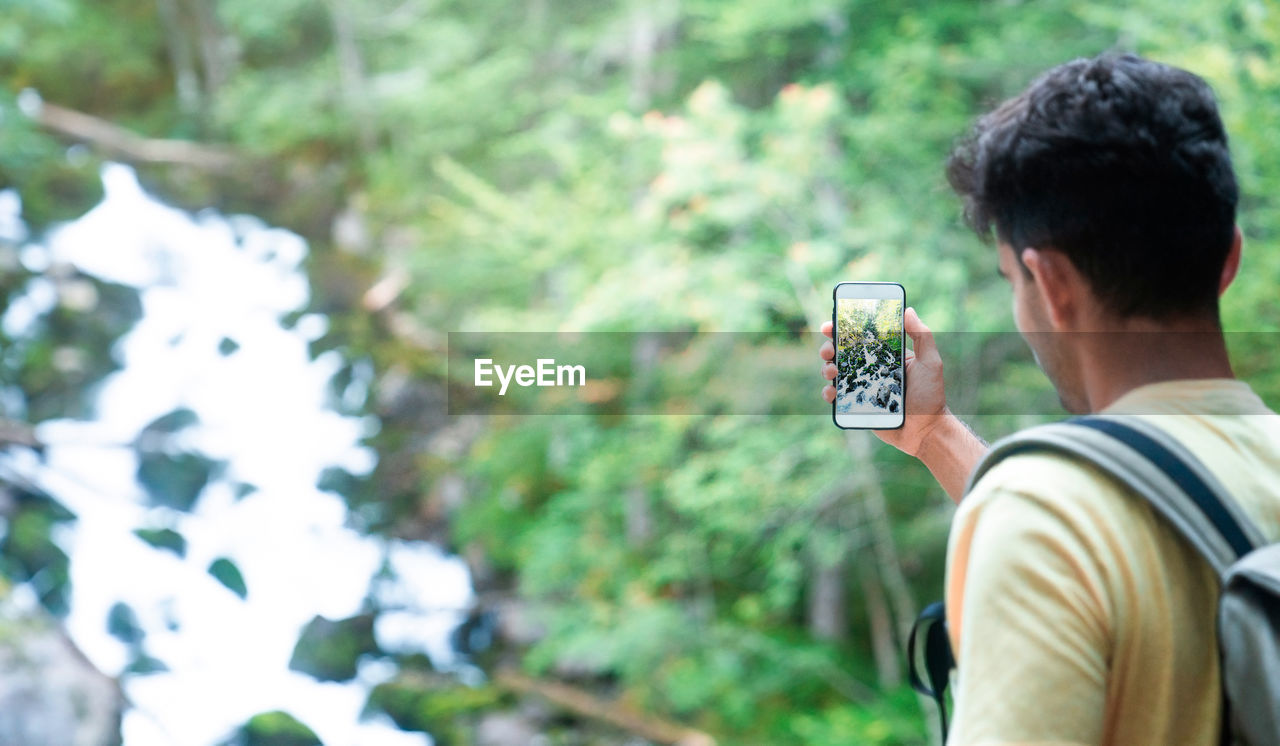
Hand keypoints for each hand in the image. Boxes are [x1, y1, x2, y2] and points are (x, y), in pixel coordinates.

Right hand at [821, 306, 950, 456]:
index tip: (831, 325)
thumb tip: (908, 310)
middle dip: (828, 348)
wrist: (926, 430)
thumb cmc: (931, 395)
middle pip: (841, 354)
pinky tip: (831, 392)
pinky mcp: (857, 406)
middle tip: (828, 350)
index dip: (842, 329)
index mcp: (884, 356)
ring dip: (826, 369)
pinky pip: (836, 398)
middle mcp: (870, 370)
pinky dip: (828, 393)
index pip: (860, 338)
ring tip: (831, 371)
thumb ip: (922, 336)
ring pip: (834, 374)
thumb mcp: (930, 362)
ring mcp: (862, 388)